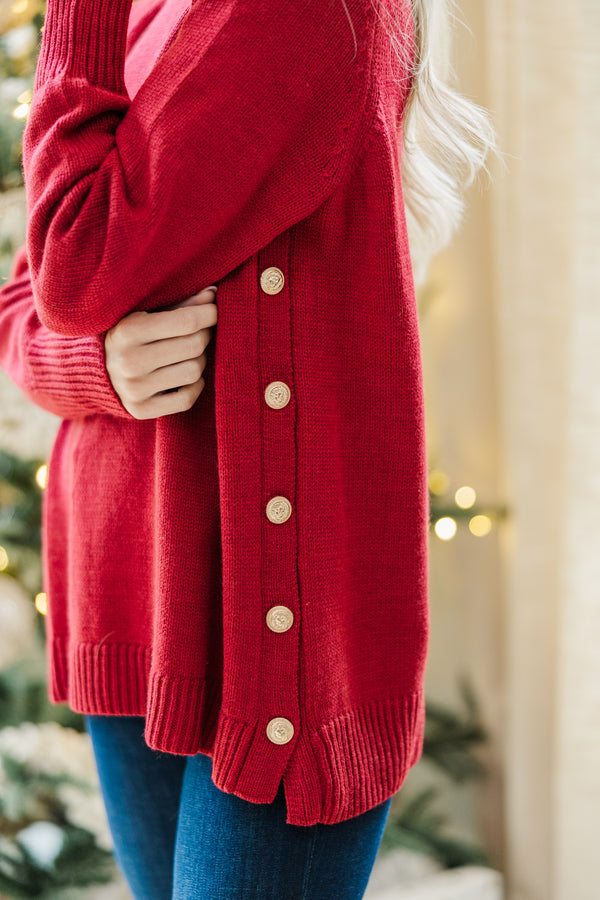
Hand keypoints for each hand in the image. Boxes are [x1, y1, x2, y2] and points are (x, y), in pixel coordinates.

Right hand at [104, 287, 217, 418]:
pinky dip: (195, 386)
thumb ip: (180, 304)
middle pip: (194, 346)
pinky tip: (186, 375)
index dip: (208, 314)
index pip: (186, 322)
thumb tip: (213, 294)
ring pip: (194, 371)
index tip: (213, 310)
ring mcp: (133, 389)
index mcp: (128, 330)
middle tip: (203, 331)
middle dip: (205, 334)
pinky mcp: (140, 410)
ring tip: (191, 353)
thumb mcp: (147, 312)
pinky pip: (186, 399)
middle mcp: (129, 361)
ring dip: (200, 360)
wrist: (96, 369)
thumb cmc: (131, 334)